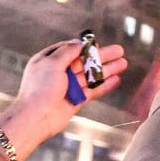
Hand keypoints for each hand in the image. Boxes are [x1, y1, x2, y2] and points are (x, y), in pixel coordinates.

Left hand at [0, 38, 130, 155]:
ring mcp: (68, 87)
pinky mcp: (75, 100)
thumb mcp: (52, 63)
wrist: (36, 117)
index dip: (84, 46)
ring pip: (91, 75)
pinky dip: (104, 85)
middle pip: (84, 61)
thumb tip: (79, 43)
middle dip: (102, 56)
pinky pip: (93, 90)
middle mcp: (58, 73)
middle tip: (119, 51)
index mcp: (48, 61)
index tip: (98, 44)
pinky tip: (116, 79)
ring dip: (107, 69)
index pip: (69, 49)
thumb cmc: (40, 89)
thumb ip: (68, 51)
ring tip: (123, 63)